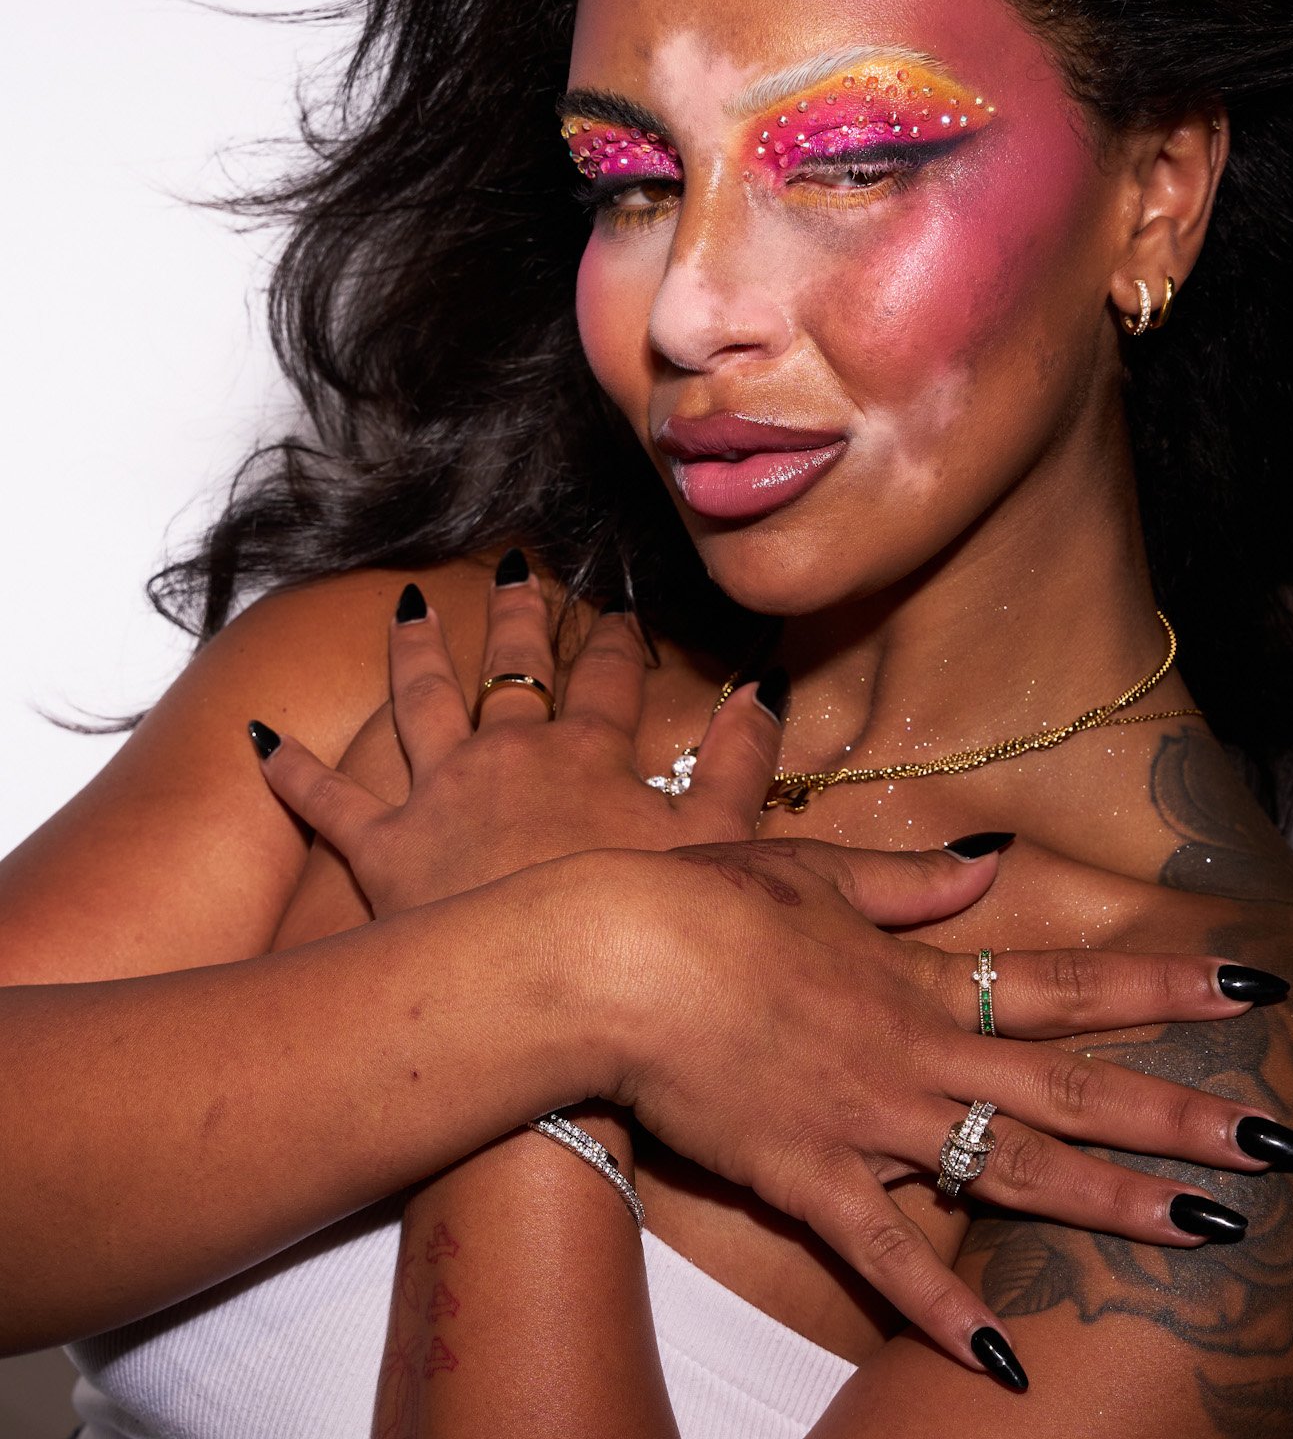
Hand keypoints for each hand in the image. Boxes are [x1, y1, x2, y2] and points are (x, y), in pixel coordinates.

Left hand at [254, 558, 777, 913]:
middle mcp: (511, 755)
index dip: (616, 641)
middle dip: (516, 615)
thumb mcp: (717, 844)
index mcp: (589, 753)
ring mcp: (441, 795)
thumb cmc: (640, 931)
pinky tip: (259, 737)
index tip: (619, 611)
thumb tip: (764, 691)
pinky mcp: (385, 849)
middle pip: (513, 668)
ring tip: (405, 607)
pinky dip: (290, 769)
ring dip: (413, 652)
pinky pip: (327, 802)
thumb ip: (741, 764)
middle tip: (513, 569)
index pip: (608, 679)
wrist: (550, 993)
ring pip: (421, 702)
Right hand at [539, 836, 1292, 1382]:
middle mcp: (920, 1052)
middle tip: (1284, 1141)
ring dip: (1116, 1202)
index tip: (1254, 986)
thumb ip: (913, 881)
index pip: (1067, 981)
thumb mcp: (819, 868)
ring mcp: (873, 1119)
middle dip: (1183, 1113)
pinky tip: (1005, 1364)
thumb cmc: (709, 900)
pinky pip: (889, 1255)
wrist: (619, 958)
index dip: (1165, 984)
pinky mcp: (812, 1177)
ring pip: (1016, 1167)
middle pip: (1074, 1086)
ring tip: (1211, 1232)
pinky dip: (945, 1309)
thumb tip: (989, 858)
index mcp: (922, 976)